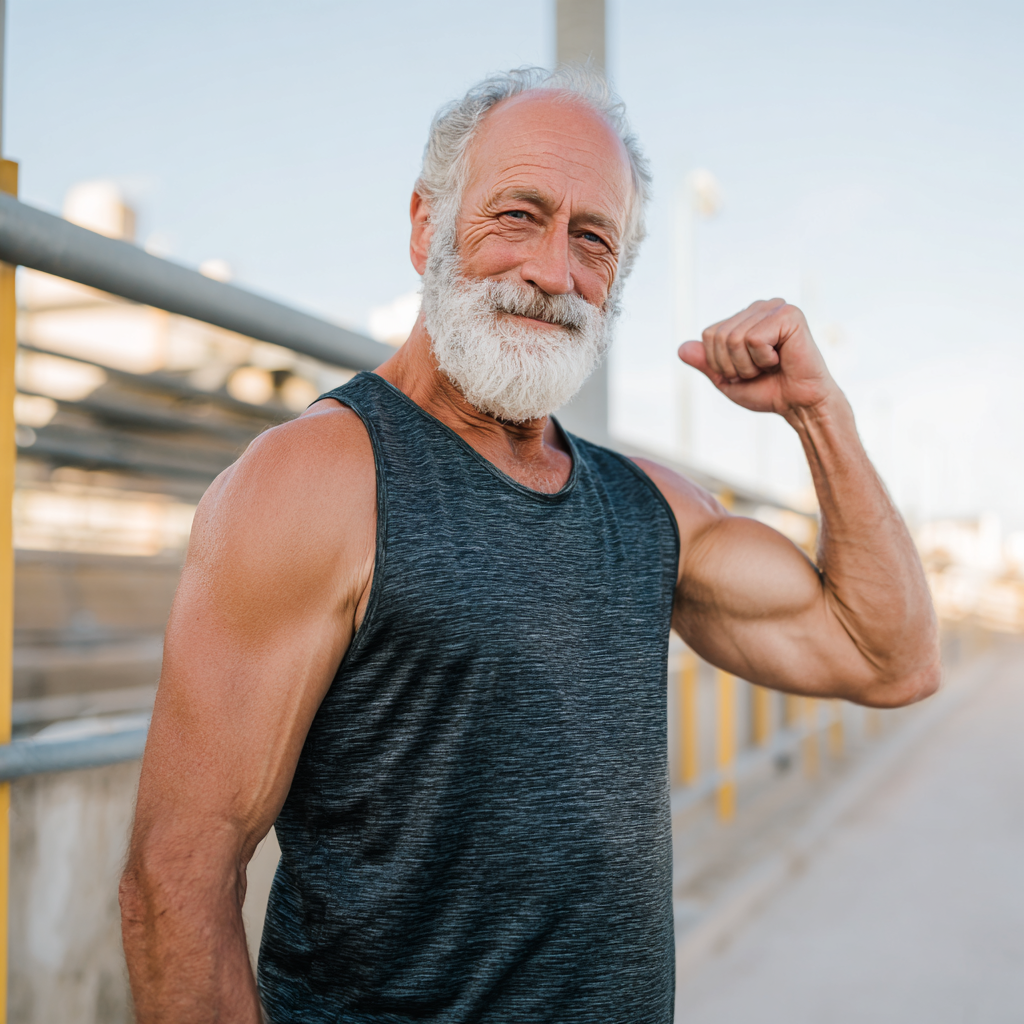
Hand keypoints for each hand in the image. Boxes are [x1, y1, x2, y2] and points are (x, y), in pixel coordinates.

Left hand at [678, 300, 836, 416]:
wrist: (799, 404)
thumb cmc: (768, 391)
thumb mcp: (727, 379)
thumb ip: (706, 363)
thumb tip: (680, 349)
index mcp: (744, 318)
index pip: (708, 335)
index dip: (720, 363)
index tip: (745, 372)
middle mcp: (758, 308)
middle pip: (719, 336)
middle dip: (733, 365)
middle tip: (759, 371)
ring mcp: (774, 308)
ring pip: (734, 338)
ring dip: (749, 364)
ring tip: (771, 366)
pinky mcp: (789, 315)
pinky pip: (754, 340)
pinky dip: (763, 359)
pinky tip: (781, 359)